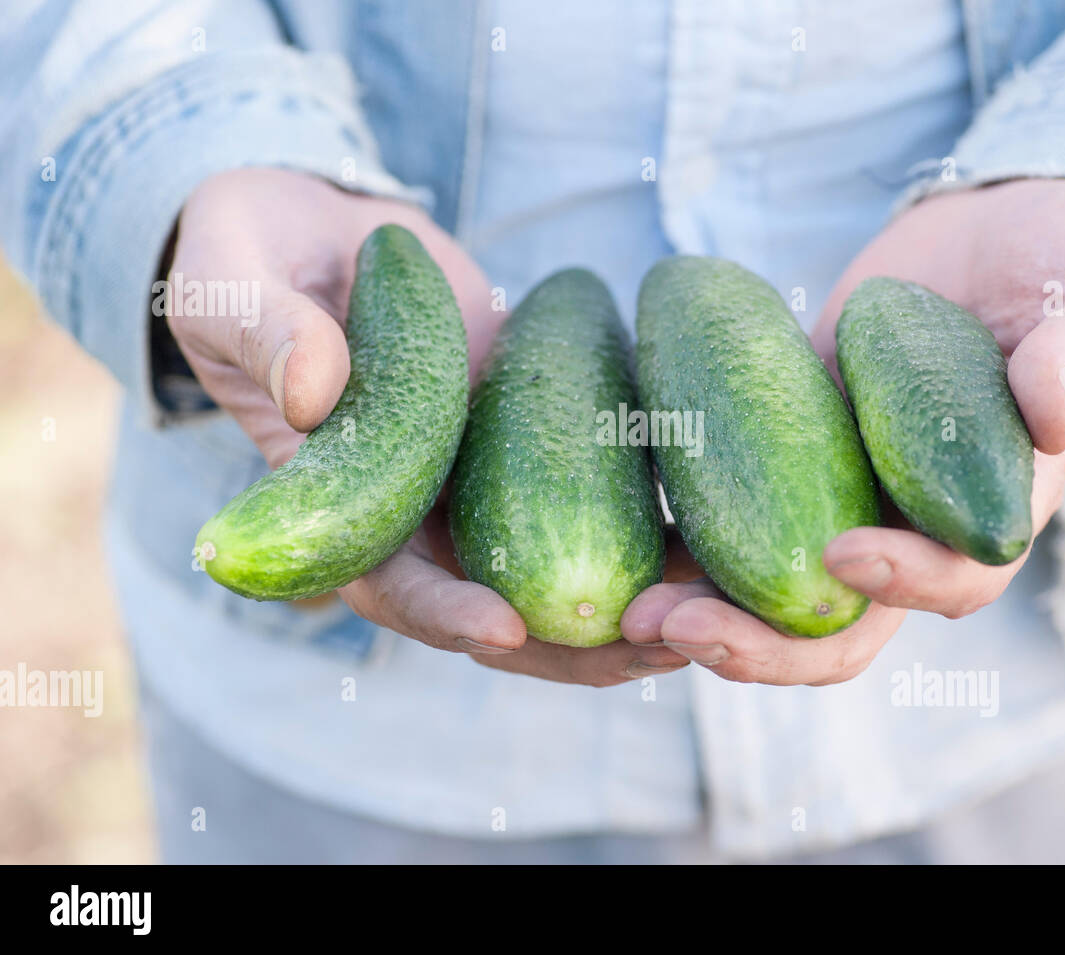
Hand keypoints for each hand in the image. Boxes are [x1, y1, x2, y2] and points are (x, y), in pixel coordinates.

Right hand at [169, 168, 686, 684]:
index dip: (444, 616)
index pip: (390, 587)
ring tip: (715, 614)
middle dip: (572, 643)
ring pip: (559, 569)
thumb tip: (314, 392)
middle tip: (654, 647)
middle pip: (497, 608)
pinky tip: (721, 537)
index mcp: (340, 506)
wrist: (313, 230)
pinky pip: (593, 493)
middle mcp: (419, 514)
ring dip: (634, 602)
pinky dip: (651, 525)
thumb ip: (268, 335)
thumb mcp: (235, 290)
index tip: (505, 630)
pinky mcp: (531, 438)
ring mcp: (479, 483)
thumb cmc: (249, 262)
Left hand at [623, 178, 1064, 684]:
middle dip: (765, 643)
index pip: (955, 580)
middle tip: (682, 630)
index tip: (843, 555)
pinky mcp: (784, 451)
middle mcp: (911, 524)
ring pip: (770, 590)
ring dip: (703, 612)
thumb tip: (1049, 412)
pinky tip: (623, 537)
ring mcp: (838, 495)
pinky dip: (679, 539)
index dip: (903, 583)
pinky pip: (730, 514)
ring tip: (631, 613)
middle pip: (841, 624)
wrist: (1003, 235)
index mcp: (995, 508)